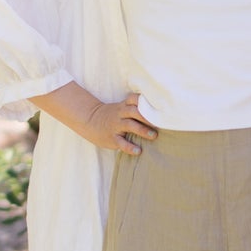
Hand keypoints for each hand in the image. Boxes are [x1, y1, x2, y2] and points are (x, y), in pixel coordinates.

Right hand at [32, 83, 157, 156]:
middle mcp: (120, 114)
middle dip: (147, 116)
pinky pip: (121, 143)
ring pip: (130, 125)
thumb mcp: (122, 108)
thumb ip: (136, 107)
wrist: (90, 121)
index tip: (158, 105)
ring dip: (142, 130)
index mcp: (124, 106)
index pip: (134, 99)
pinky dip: (130, 147)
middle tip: (160, 122)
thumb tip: (159, 110)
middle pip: (134, 112)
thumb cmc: (113, 115)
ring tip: (153, 136)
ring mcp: (115, 126)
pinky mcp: (112, 138)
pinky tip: (138, 151)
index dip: (144, 101)